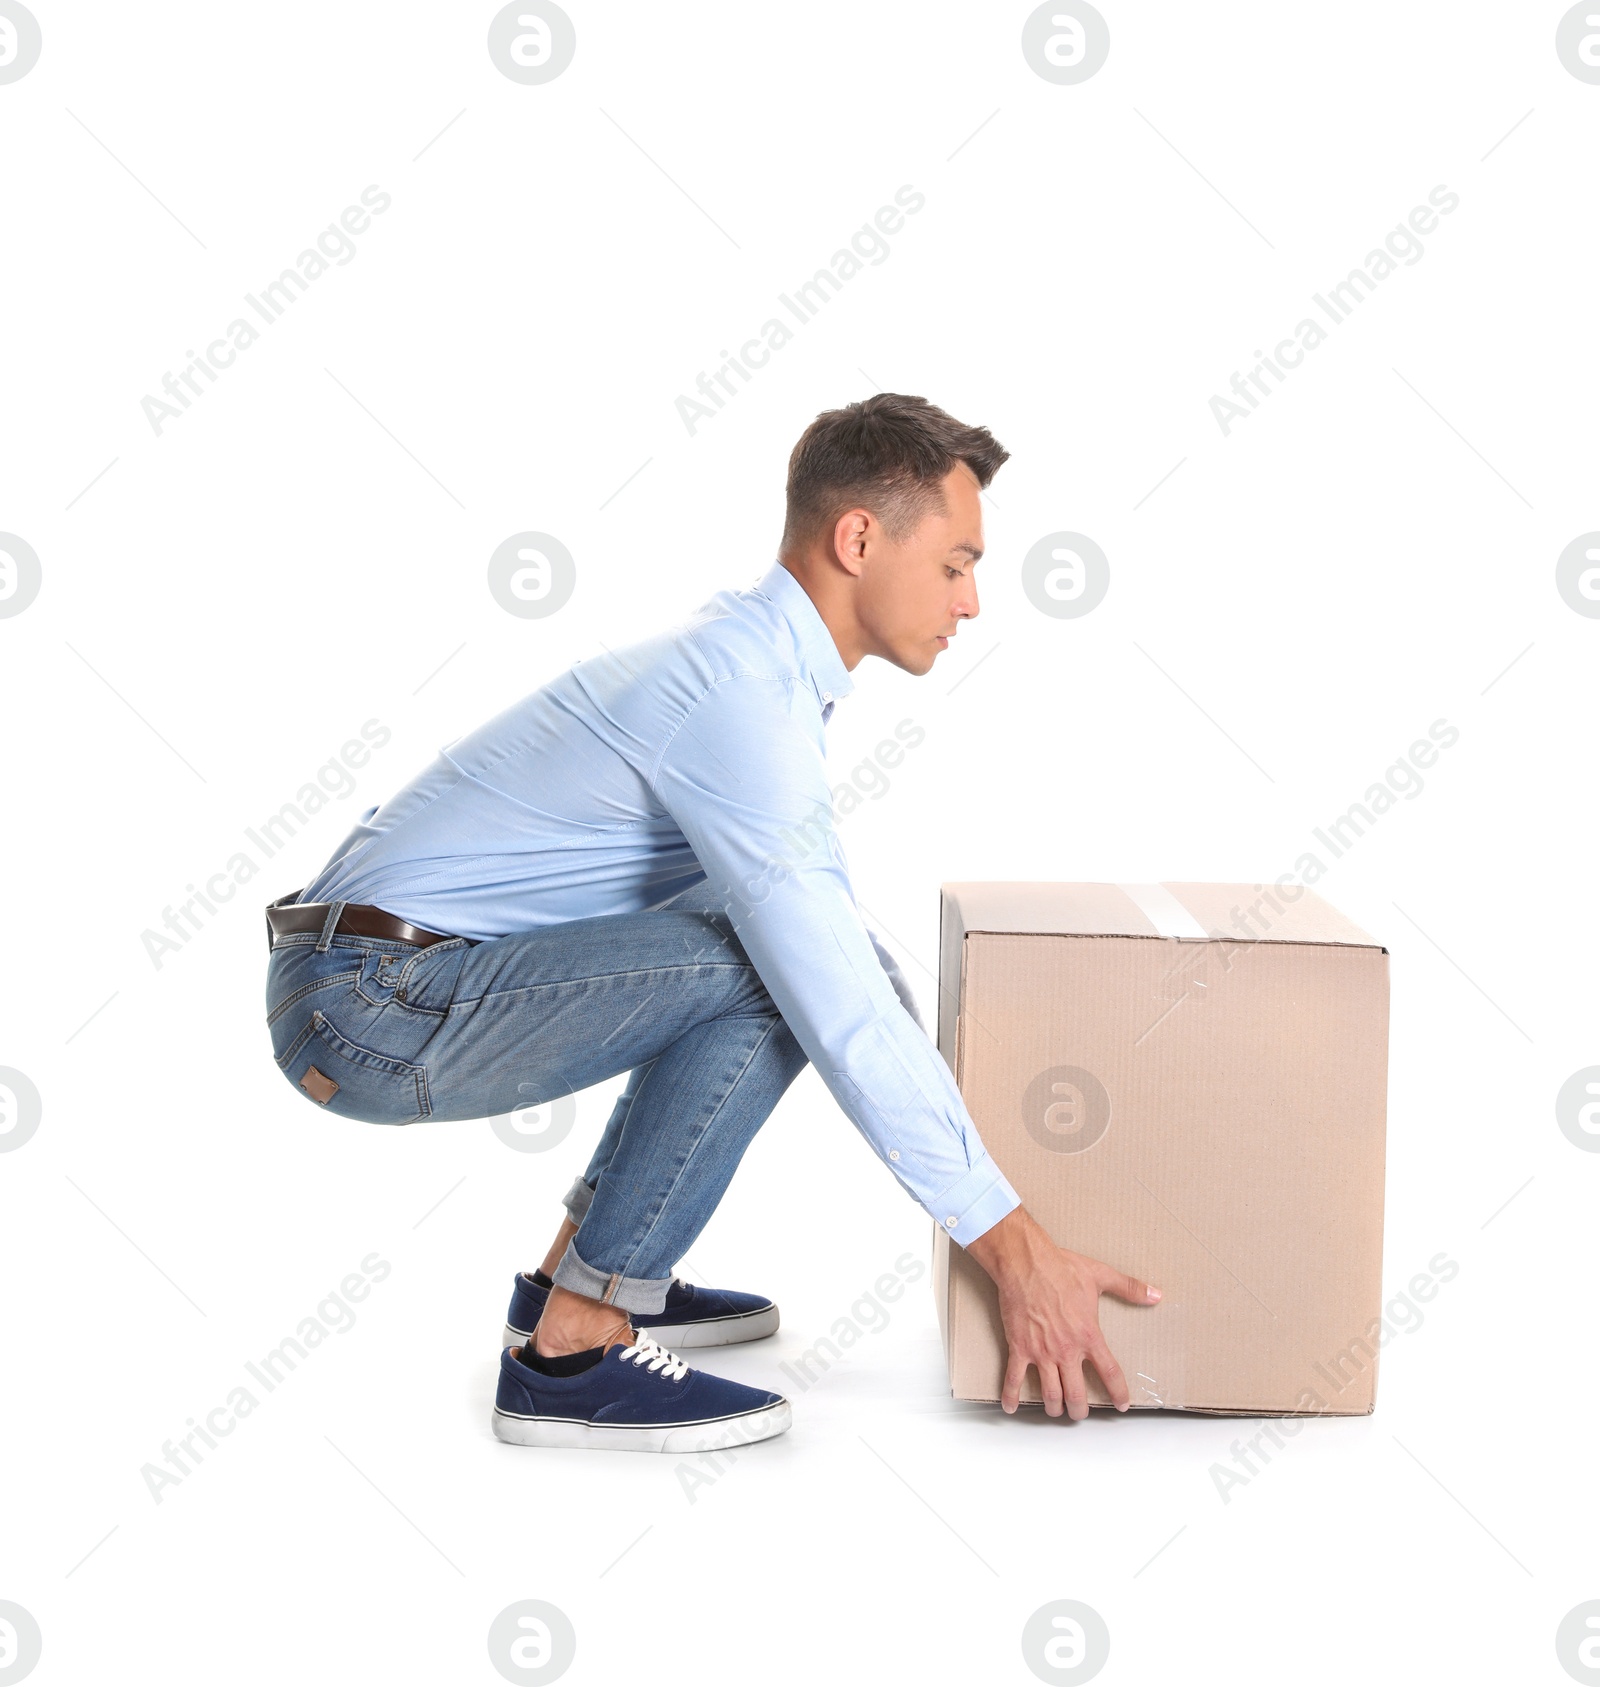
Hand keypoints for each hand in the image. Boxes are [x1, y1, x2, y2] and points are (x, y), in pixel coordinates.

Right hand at [965, 1206, 1159, 1418]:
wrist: (1026, 1263)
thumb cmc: (1061, 1268)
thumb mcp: (1100, 1276)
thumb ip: (1129, 1288)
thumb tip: (1156, 1294)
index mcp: (1089, 1335)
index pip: (1110, 1373)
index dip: (1118, 1393)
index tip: (1121, 1405)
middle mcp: (1067, 1350)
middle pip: (1076, 1395)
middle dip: (1079, 1410)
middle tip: (1079, 1412)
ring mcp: (1042, 1352)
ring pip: (1050, 1394)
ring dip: (1054, 1408)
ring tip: (1055, 1411)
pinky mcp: (1019, 1348)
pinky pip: (1013, 1379)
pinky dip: (1011, 1397)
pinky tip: (1011, 1407)